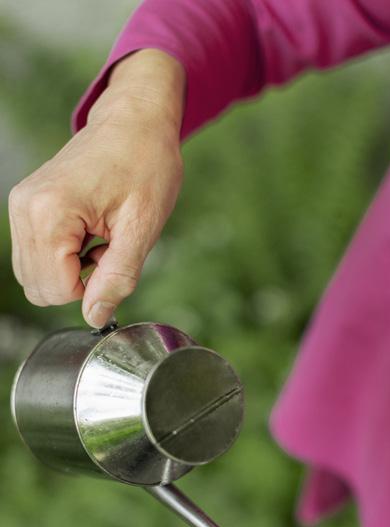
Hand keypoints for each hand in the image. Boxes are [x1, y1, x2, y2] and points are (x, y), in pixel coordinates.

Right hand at [8, 50, 185, 327]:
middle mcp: (25, 209)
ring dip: (70, 272)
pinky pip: (35, 257)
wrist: (134, 121)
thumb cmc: (145, 164)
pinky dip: (63, 258)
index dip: (91, 290)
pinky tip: (88, 235)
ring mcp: (21, 206)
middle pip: (38, 288)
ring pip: (33, 276)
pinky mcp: (26, 207)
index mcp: (51, 213)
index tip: (114, 259)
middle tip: (109, 250)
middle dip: (78, 283)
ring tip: (100, 240)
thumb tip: (96, 318)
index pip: (55, 290)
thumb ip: (118, 277)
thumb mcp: (142, 227)